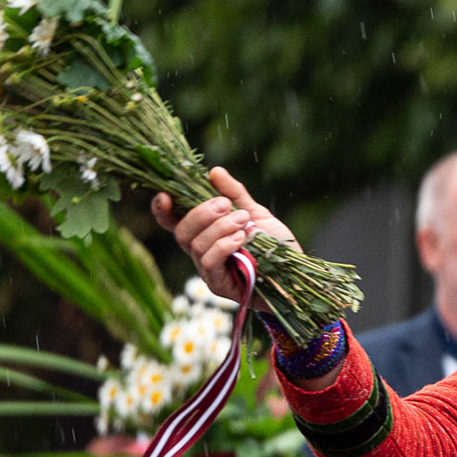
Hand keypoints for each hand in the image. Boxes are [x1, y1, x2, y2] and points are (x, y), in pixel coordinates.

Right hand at [152, 167, 300, 308]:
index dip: (161, 210)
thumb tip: (214, 172)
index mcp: (204, 233)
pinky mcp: (218, 285)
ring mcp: (207, 271)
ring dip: (219, 227)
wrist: (295, 273)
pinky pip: (209, 262)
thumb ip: (235, 194)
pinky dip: (224, 245)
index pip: (172, 222)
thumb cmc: (274, 245)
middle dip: (201, 213)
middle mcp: (200, 252)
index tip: (165, 195)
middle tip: (226, 205)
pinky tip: (242, 237)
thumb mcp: (255, 213)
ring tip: (244, 220)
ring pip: (195, 245)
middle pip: (181, 231)